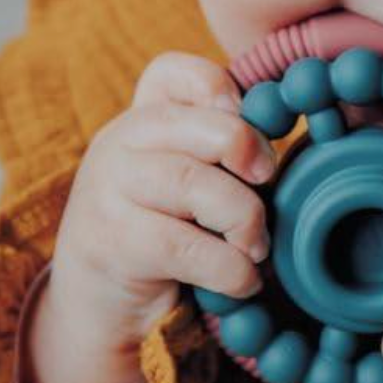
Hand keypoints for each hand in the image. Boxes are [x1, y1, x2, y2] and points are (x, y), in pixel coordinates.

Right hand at [23, 52, 278, 382]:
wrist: (98, 310)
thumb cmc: (165, 237)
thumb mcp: (189, 185)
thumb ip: (221, 155)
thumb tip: (284, 139)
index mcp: (141, 122)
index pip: (169, 73)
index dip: (215, 85)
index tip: (246, 117)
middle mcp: (117, 146)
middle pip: (191, 124)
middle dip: (245, 149)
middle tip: (268, 183)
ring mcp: (106, 192)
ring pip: (191, 184)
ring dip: (244, 219)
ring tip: (257, 247)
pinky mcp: (109, 244)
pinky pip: (184, 246)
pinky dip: (228, 267)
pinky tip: (241, 281)